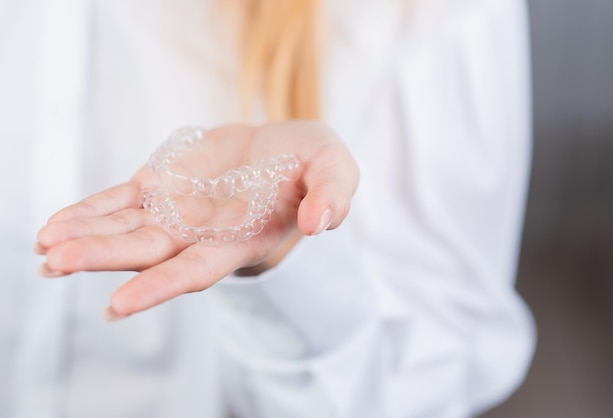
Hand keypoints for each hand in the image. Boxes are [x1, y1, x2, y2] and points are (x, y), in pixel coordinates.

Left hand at [35, 121, 358, 319]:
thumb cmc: (314, 165)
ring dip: (84, 238)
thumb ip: (333, 195)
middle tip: (55, 263)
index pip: (197, 270)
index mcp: (242, 239)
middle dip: (102, 259)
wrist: (284, 148)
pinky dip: (90, 211)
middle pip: (147, 253)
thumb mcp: (336, 169)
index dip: (160, 287)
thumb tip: (322, 223)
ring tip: (44, 246)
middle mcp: (203, 234)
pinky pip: (120, 202)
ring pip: (125, 229)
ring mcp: (178, 211)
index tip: (118, 305)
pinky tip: (56, 223)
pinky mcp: (163, 185)